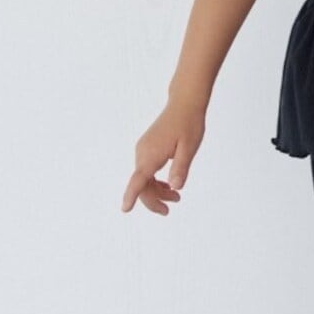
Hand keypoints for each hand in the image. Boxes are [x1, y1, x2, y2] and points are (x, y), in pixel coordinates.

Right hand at [121, 100, 206, 214]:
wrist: (184, 104)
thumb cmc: (188, 124)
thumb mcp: (189, 148)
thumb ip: (180, 168)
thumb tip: (175, 187)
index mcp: (151, 154)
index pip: (138, 180)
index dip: (131, 196)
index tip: (125, 209)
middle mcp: (142, 152)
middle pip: (142, 184)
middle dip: (154, 199)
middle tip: (170, 208)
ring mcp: (143, 150)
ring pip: (144, 178)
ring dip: (157, 191)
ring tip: (175, 197)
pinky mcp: (147, 148)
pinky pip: (146, 170)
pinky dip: (155, 180)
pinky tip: (167, 184)